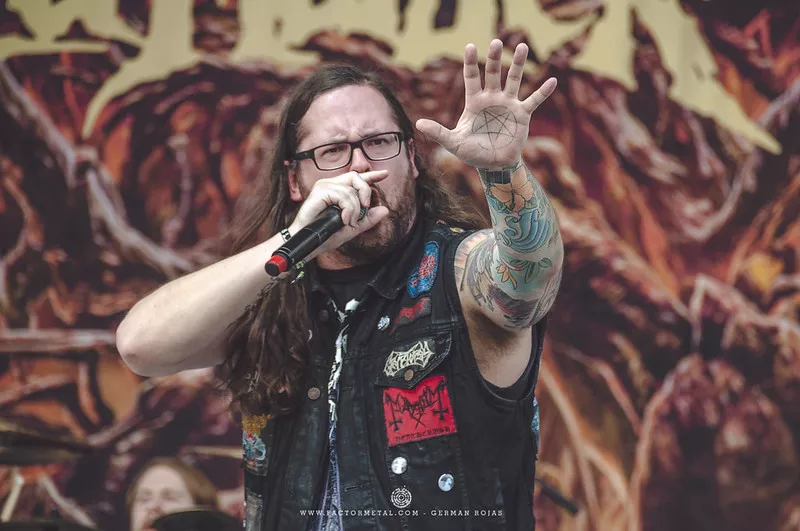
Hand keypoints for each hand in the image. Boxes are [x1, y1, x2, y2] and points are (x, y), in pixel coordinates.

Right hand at [288, 170, 389, 255]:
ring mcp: (324, 187)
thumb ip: (367, 219)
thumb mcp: (352, 228)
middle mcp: (330, 185)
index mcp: (338, 191)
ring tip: (348, 222)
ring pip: (351, 190)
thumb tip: (385, 209)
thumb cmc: (325, 236)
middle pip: (356, 177)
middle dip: (365, 192)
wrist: (309, 244)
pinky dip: (347, 209)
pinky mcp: (320, 191)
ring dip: (354, 209)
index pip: (357, 179)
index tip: (386, 174)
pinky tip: (343, 219)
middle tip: (365, 207)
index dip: (372, 175)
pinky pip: (343, 195)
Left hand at [415, 39, 556, 169]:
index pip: (471, 77)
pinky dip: (543, 92)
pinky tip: (553, 80)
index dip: (470, 62)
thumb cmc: (472, 153)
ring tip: (523, 46)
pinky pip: (533, 100)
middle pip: (493, 73)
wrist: (493, 165)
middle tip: (496, 42)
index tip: (469, 46)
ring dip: (518, 64)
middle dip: (494, 58)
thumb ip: (438, 132)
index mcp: (474, 102)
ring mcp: (508, 105)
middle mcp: (492, 99)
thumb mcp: (454, 142)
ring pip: (514, 79)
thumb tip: (418, 123)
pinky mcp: (521, 115)